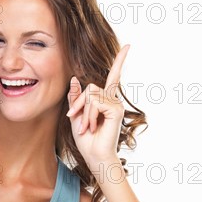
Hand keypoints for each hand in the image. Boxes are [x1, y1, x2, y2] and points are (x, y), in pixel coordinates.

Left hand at [66, 45, 129, 168]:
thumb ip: (76, 97)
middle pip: (89, 87)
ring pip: (91, 94)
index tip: (129, 46)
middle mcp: (113, 99)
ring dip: (83, 112)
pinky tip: (93, 126)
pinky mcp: (116, 110)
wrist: (94, 155)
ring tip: (86, 128)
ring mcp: (116, 104)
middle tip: (73, 119)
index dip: (120, 61)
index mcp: (105, 99)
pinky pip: (95, 102)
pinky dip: (89, 114)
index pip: (113, 77)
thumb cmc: (86, 138)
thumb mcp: (75, 115)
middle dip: (78, 103)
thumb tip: (75, 78)